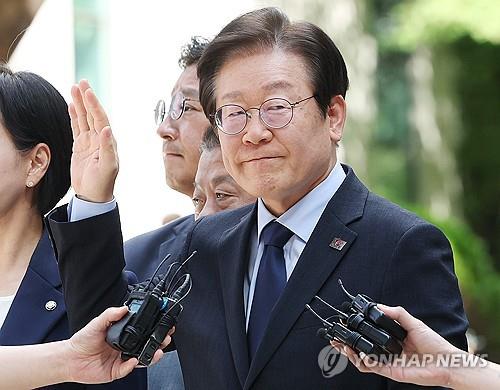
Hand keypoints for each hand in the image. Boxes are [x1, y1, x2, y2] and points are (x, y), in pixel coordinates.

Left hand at [64, 306, 171, 383]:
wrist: (70, 358)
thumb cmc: (82, 341)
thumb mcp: (97, 322)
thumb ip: (111, 314)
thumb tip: (125, 307)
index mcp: (123, 335)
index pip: (142, 331)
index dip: (153, 328)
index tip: (162, 321)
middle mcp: (125, 347)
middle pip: (147, 344)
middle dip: (159, 341)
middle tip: (166, 336)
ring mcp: (122, 359)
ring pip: (142, 357)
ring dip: (152, 354)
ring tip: (158, 349)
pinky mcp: (117, 371)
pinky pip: (129, 368)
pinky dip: (133, 364)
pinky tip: (135, 359)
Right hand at [69, 80, 117, 201]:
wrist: (93, 195)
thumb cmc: (103, 182)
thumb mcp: (108, 166)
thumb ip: (108, 147)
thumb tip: (107, 129)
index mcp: (109, 141)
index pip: (101, 119)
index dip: (94, 105)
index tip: (88, 92)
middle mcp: (100, 138)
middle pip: (92, 114)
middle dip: (87, 98)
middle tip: (81, 82)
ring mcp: (90, 142)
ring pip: (84, 118)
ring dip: (80, 104)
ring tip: (74, 88)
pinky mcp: (81, 146)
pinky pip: (77, 127)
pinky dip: (75, 116)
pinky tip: (72, 106)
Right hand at [331, 304, 459, 386]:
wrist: (447, 361)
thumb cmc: (434, 343)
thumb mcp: (412, 323)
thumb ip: (396, 313)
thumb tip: (378, 306)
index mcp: (391, 342)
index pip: (369, 337)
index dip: (356, 332)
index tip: (345, 324)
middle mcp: (387, 353)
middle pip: (361, 350)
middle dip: (346, 345)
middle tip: (335, 338)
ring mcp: (388, 363)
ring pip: (363, 361)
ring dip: (350, 354)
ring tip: (341, 346)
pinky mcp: (391, 372)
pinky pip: (373, 368)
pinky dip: (363, 362)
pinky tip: (358, 353)